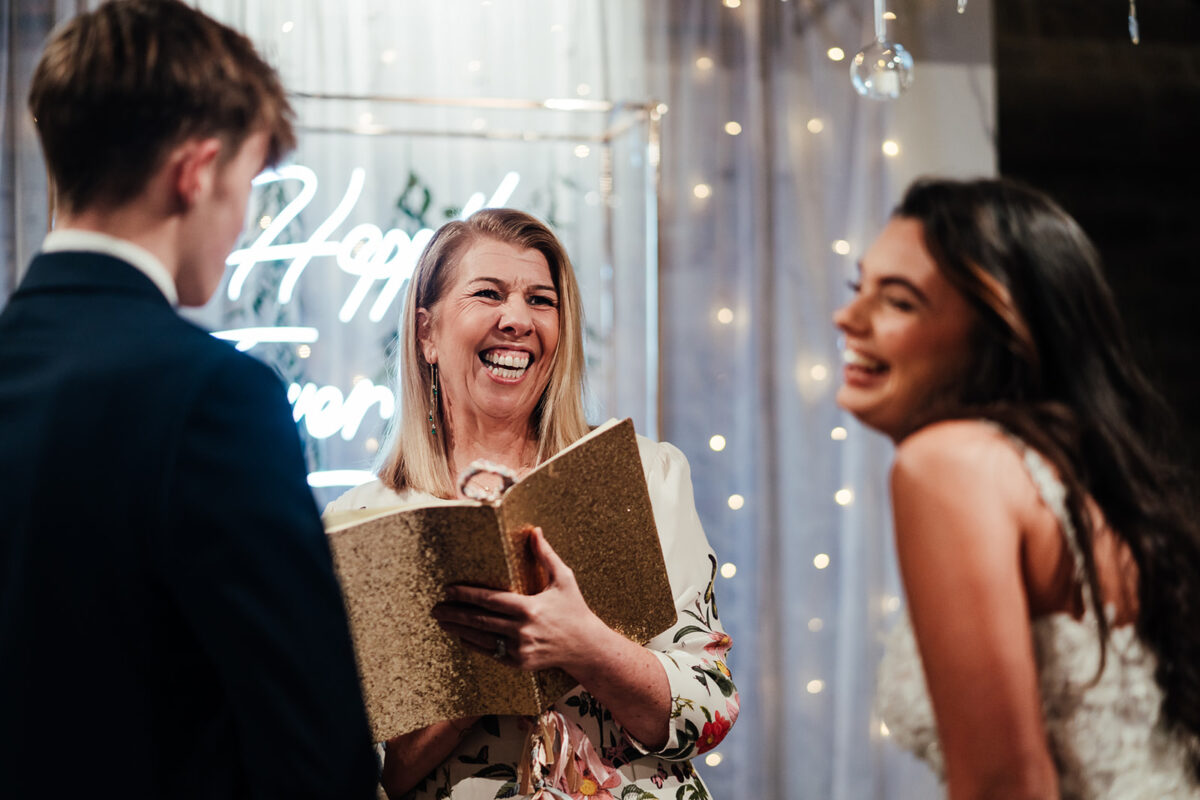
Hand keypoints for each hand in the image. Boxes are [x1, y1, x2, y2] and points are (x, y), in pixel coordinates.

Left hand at [431, 527, 607, 674]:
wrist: (585, 647)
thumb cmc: (574, 609)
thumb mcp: (563, 579)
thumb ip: (546, 555)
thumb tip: (535, 530)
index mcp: (529, 608)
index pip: (489, 599)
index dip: (466, 594)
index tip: (448, 589)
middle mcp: (521, 630)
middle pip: (478, 621)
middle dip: (454, 613)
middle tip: (435, 608)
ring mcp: (519, 649)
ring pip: (480, 639)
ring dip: (458, 630)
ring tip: (442, 622)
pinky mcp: (519, 663)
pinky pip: (490, 653)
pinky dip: (473, 645)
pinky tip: (461, 637)